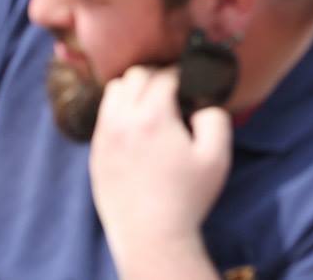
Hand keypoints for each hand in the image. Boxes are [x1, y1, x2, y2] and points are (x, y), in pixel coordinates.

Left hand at [91, 64, 229, 268]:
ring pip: (113, 91)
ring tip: (150, 103)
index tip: (190, 83)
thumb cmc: (187, 198)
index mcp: (152, 117)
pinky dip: (118, 110)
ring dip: (133, 89)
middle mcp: (123, 121)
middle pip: (135, 76)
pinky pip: (103, 116)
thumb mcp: (216, 157)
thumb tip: (203, 103)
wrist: (151, 237)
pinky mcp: (96, 154)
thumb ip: (215, 119)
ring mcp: (105, 137)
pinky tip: (135, 126)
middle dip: (156, 76)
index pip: (164, 76)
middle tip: (172, 90)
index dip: (180, 75)